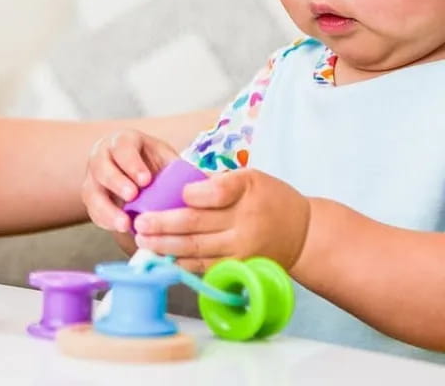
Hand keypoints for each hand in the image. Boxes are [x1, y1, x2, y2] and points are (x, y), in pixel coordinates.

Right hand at [82, 129, 179, 233]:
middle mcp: (102, 156)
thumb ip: (177, 169)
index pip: (122, 147)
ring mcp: (93, 177)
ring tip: (124, 223)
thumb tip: (203, 184)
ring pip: (91, 191)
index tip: (146, 180)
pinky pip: (93, 211)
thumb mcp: (165, 159)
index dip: (132, 163)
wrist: (135, 173)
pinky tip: (121, 228)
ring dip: (107, 208)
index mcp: (123, 141)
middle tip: (133, 196)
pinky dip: (106, 221)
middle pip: (101, 166)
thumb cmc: (152, 164)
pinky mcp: (91, 198)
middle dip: (116, 181)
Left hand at [132, 168, 310, 272]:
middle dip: (163, 223)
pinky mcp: (239, 267)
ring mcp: (241, 248)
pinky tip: (163, 258)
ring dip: (165, 246)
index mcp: (246, 191)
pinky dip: (182, 262)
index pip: (216, 192)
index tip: (174, 193)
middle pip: (197, 222)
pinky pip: (205, 266)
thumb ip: (218, 181)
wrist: (305, 235)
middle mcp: (244, 222)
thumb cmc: (271, 199)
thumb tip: (178, 184)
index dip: (192, 193)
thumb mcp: (251, 178)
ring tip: (143, 241)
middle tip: (140, 222)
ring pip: (197, 248)